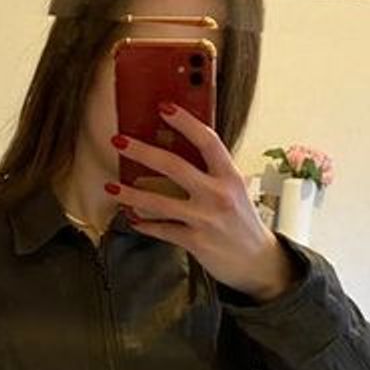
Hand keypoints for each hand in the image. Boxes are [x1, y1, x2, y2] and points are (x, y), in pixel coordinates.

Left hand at [108, 103, 300, 302]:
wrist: (257, 262)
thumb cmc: (242, 223)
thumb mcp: (235, 191)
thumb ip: (212, 173)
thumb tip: (176, 153)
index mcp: (230, 177)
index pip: (207, 141)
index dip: (185, 122)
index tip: (164, 107)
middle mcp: (218, 195)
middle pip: (174, 166)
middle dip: (142, 151)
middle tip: (119, 141)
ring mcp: (206, 219)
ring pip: (159, 202)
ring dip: (130, 193)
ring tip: (111, 187)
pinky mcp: (196, 242)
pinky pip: (162, 229)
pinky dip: (144, 224)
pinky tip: (132, 218)